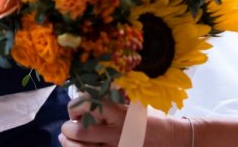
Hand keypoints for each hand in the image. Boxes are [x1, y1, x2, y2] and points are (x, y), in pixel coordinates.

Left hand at [60, 98, 182, 145]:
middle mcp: (115, 134)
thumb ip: (113, 101)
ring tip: (66, 139)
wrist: (171, 140)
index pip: (88, 105)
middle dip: (68, 128)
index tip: (77, 106)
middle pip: (80, 131)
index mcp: (119, 114)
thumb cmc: (151, 120)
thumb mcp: (133, 105)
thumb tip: (90, 95)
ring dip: (69, 144)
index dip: (76, 105)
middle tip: (67, 126)